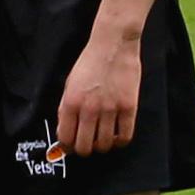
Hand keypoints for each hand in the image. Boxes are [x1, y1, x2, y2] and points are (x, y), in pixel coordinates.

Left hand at [56, 22, 147, 155]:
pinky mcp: (129, 107)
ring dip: (102, 146)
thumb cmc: (90, 63)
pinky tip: (117, 136)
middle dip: (84, 150)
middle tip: (88, 144)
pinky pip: (125, 136)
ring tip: (103, 139)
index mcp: (71, 103)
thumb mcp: (70, 84)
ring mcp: (110, 109)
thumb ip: (66, 108)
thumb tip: (65, 132)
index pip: (66, 139)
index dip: (68, 147)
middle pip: (85, 147)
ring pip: (104, 145)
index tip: (71, 146)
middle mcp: (89, 109)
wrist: (113, 45)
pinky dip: (120, 141)